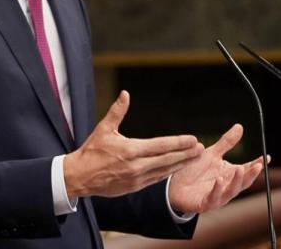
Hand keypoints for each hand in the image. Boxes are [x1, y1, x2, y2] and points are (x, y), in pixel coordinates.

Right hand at [64, 91, 203, 197]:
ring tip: (194, 158)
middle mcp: (136, 166)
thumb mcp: (103, 129)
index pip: (161, 146)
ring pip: (164, 171)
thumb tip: (125, 94)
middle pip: (167, 160)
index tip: (193, 139)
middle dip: (186, 154)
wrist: (78, 177)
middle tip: (201, 149)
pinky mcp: (134, 187)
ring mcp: (136, 179)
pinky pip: (156, 180)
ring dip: (181, 164)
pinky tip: (177, 168)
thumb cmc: (91, 151)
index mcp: (130, 150)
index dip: (178, 143)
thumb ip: (117, 112)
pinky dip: (168, 173)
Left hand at [168, 124, 265, 214]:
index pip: (247, 169)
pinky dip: (218, 189)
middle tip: (258, 165)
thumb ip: (226, 142)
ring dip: (237, 181)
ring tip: (240, 169)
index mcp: (230, 175)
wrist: (173, 185)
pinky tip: (219, 179)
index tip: (266, 157)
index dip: (257, 164)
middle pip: (243, 182)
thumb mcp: (211, 153)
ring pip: (232, 191)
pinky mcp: (205, 204)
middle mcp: (226, 186)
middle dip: (252, 174)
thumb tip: (240, 126)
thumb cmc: (194, 170)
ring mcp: (217, 197)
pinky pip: (214, 198)